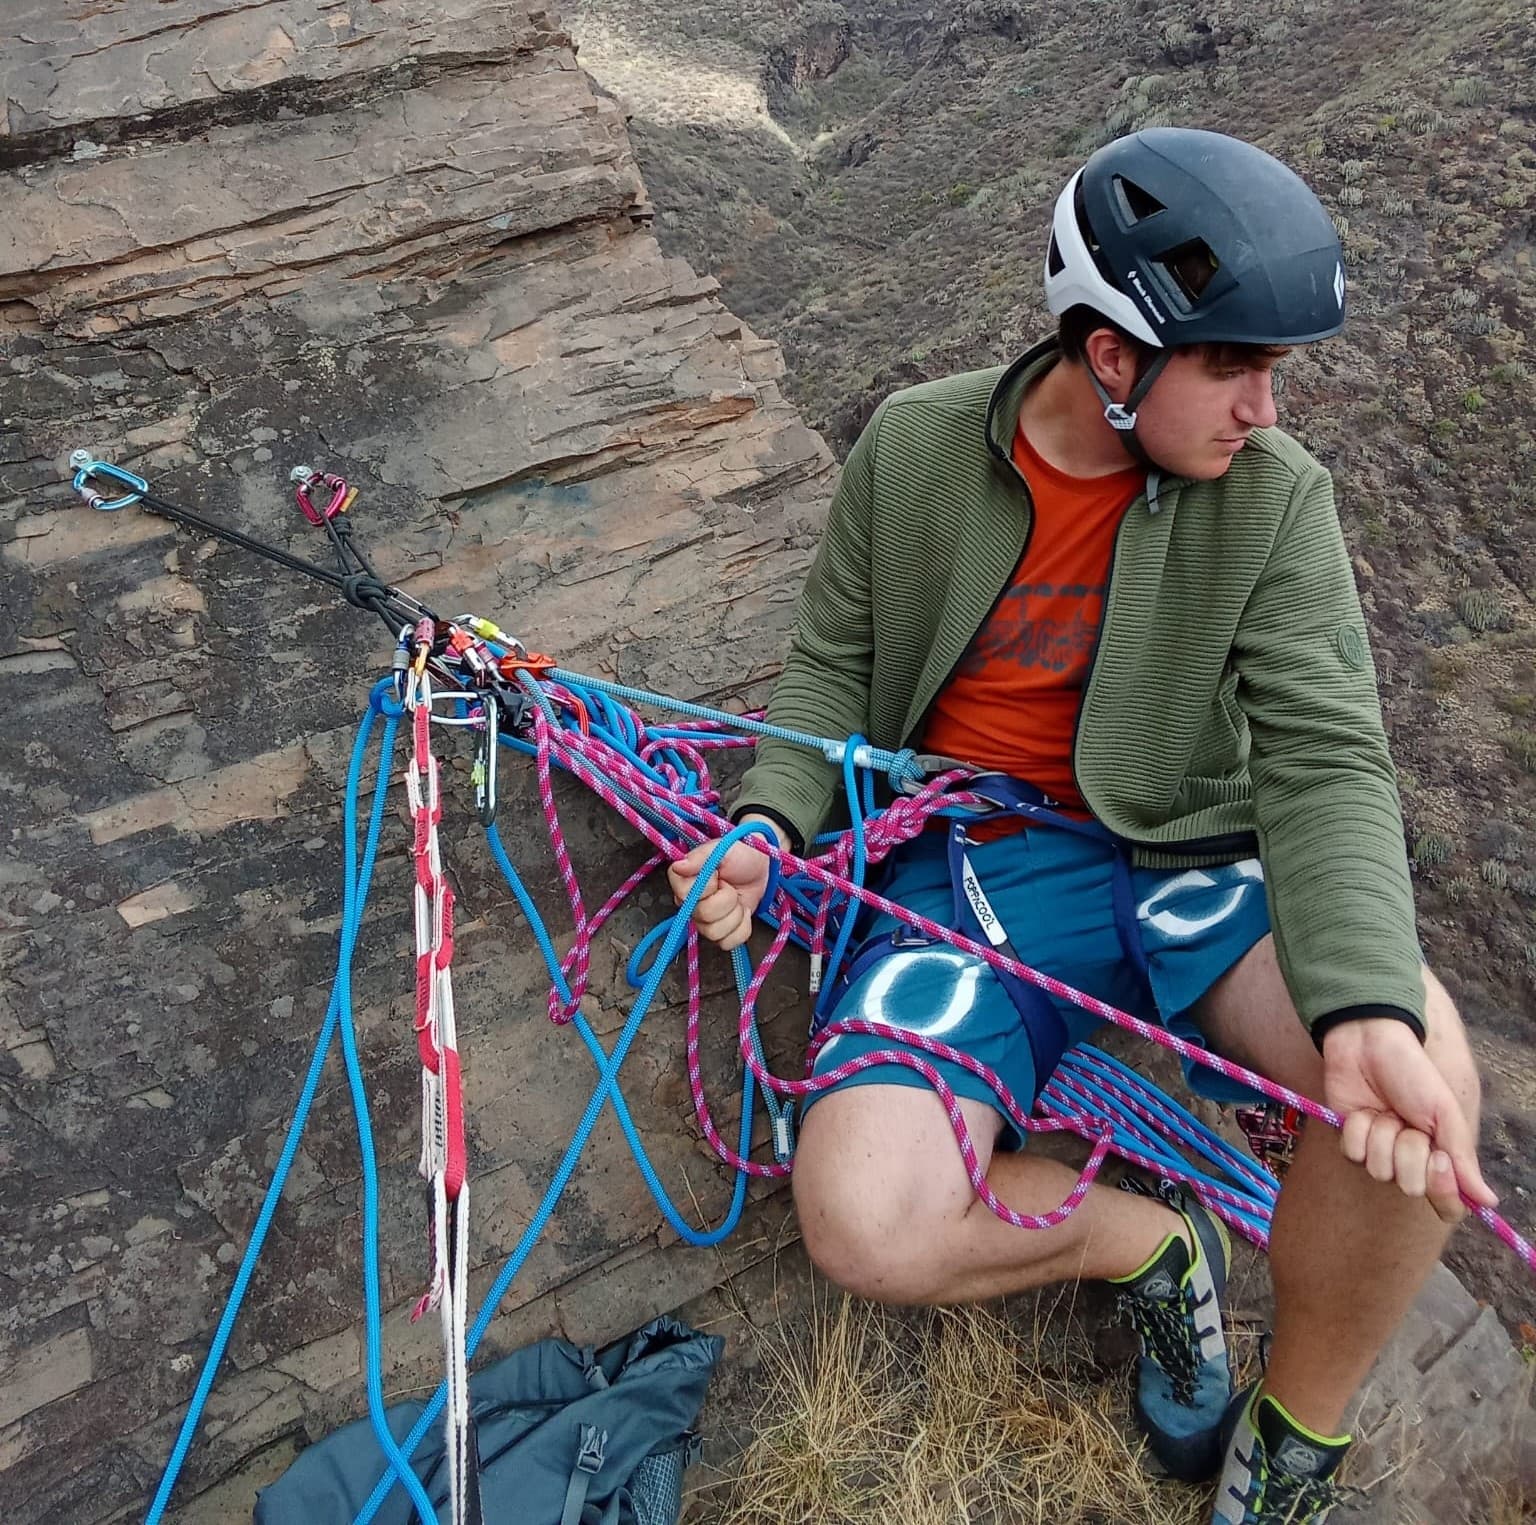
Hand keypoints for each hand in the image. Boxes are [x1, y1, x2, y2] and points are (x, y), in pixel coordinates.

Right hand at [666, 818, 782, 950]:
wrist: (764, 865)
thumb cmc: (741, 853)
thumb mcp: (720, 849)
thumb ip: (699, 857)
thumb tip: (679, 866)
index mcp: (683, 882)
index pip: (686, 897)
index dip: (707, 887)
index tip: (716, 874)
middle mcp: (689, 904)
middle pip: (703, 917)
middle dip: (726, 900)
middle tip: (730, 885)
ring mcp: (704, 921)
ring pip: (714, 934)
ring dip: (734, 914)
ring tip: (737, 897)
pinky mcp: (721, 933)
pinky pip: (728, 943)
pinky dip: (742, 927)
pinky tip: (742, 911)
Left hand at [1323, 1018, 1496, 1222]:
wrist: (1369, 1043)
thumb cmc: (1412, 1073)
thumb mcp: (1445, 1112)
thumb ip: (1462, 1158)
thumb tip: (1488, 1201)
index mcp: (1440, 1154)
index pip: (1447, 1202)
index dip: (1442, 1189)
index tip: (1439, 1158)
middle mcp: (1410, 1159)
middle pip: (1411, 1186)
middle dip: (1410, 1151)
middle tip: (1408, 1122)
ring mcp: (1379, 1150)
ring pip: (1380, 1172)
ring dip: (1383, 1136)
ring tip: (1385, 1111)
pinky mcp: (1350, 1139)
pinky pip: (1353, 1154)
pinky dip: (1359, 1131)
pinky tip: (1363, 1110)